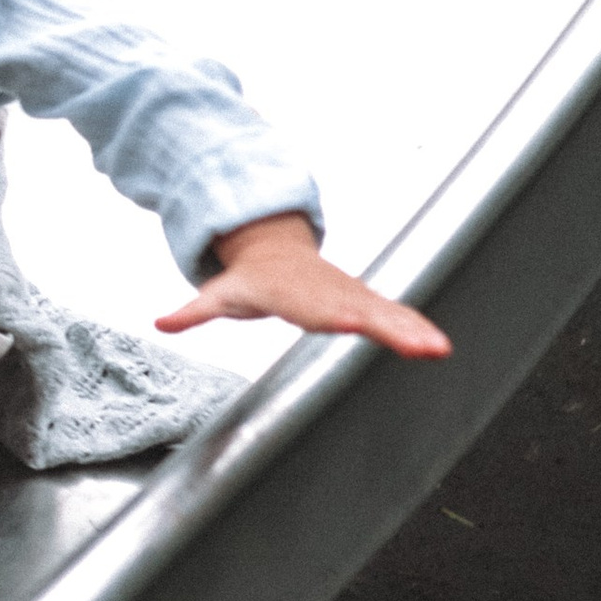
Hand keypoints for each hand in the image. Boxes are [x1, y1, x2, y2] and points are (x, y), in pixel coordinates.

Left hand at [158, 212, 448, 360]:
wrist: (275, 250)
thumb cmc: (248, 280)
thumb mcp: (219, 295)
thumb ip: (193, 311)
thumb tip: (161, 321)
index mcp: (298, 296)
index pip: (319, 308)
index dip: (337, 314)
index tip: (356, 323)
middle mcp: (330, 295)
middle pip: (363, 313)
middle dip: (392, 329)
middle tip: (421, 347)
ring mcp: (351, 298)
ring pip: (386, 314)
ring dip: (414, 331)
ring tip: (439, 350)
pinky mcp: (364, 304)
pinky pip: (393, 316)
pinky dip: (415, 329)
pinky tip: (437, 347)